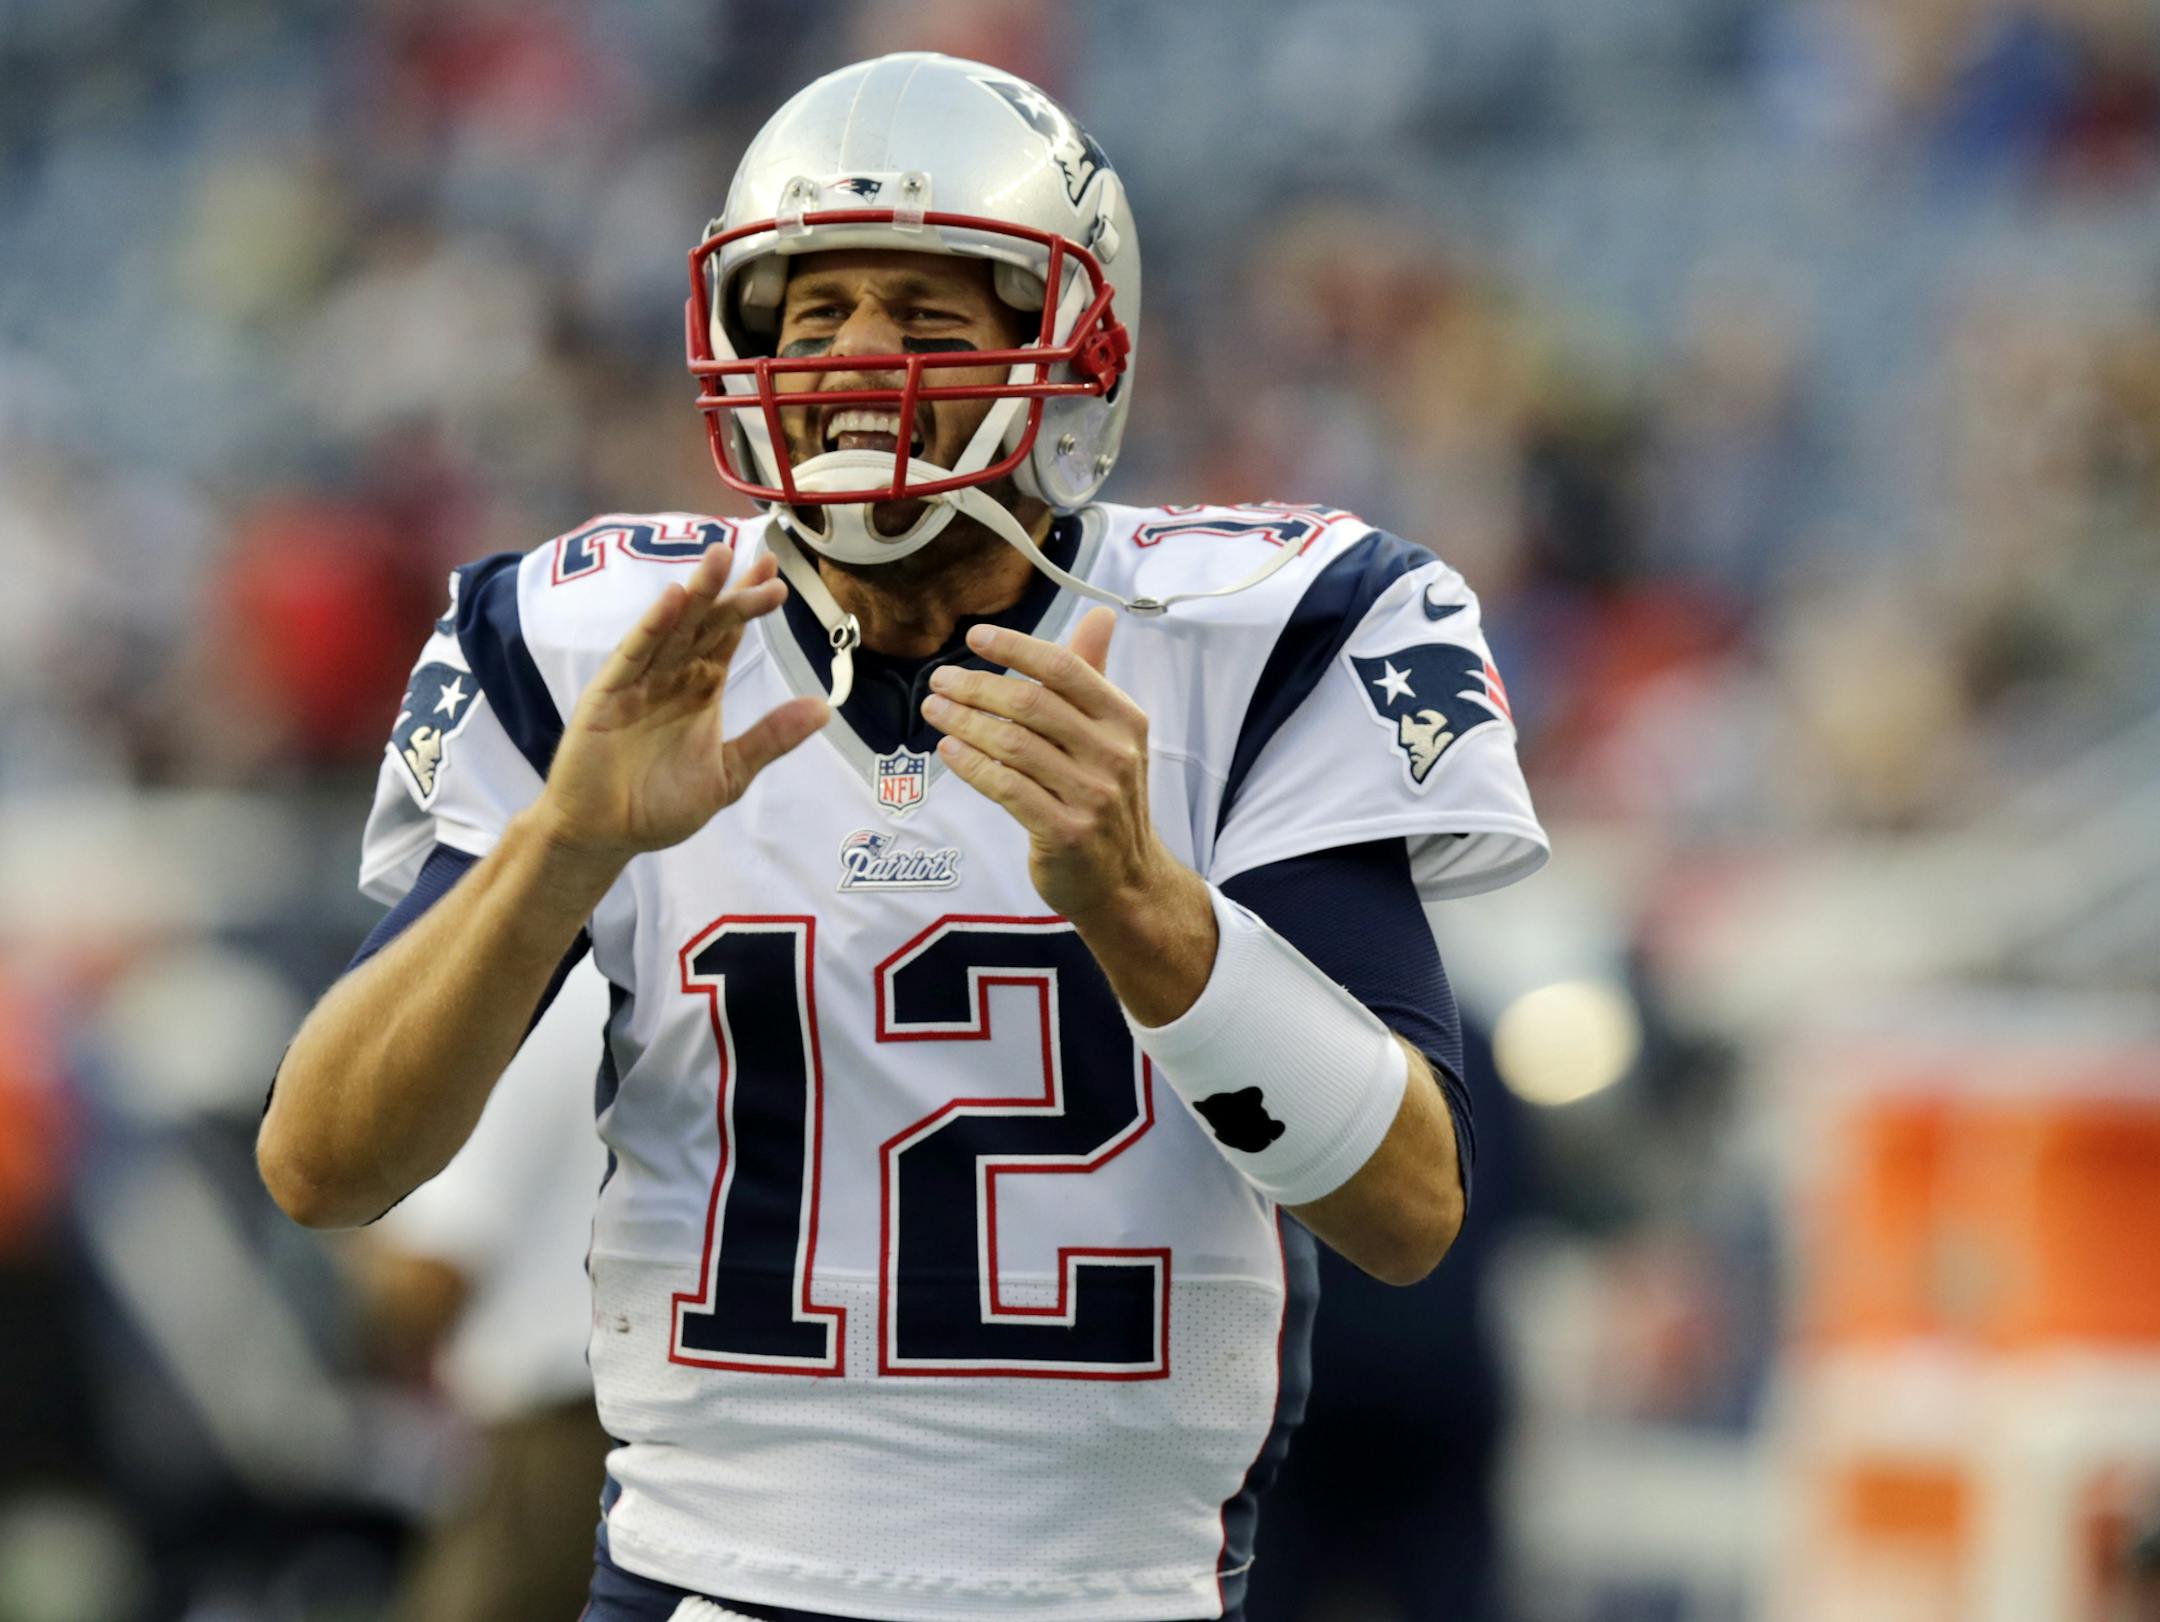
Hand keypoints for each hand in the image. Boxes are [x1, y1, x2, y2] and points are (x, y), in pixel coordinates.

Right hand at [535, 544, 827, 868]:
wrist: (606, 835)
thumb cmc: (659, 806)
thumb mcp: (729, 773)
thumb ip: (770, 738)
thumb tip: (824, 708)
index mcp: (701, 688)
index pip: (729, 635)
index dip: (750, 604)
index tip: (776, 575)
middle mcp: (672, 675)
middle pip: (707, 624)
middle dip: (734, 593)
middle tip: (765, 563)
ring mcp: (639, 680)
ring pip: (673, 628)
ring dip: (696, 593)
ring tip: (720, 559)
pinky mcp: (609, 693)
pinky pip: (634, 653)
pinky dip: (653, 626)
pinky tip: (674, 599)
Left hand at [921, 607, 1177, 924]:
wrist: (1126, 879)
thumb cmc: (1106, 798)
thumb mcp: (1113, 735)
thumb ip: (1094, 676)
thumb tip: (1099, 615)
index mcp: (1124, 720)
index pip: (1065, 669)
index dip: (1016, 648)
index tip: (975, 637)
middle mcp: (1113, 754)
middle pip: (1031, 704)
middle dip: (976, 686)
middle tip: (939, 680)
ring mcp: (1091, 796)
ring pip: (1013, 744)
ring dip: (964, 722)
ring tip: (935, 710)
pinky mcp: (1065, 831)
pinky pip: (1006, 787)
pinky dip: (970, 765)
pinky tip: (948, 750)